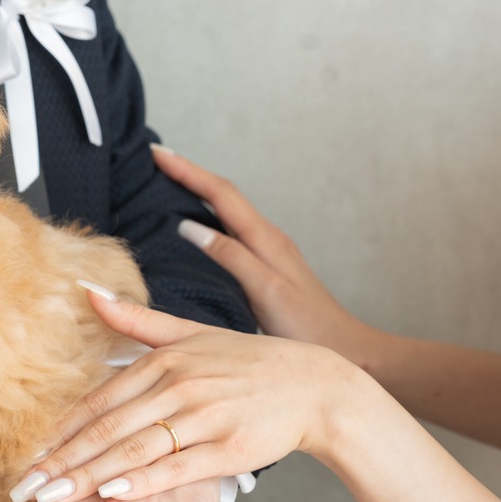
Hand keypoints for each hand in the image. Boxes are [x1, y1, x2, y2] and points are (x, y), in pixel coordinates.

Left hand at [13, 293, 360, 501]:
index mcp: (164, 360)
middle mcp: (179, 385)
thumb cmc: (248, 363)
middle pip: (106, 429)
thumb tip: (86, 290)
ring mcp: (204, 417)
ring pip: (133, 450)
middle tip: (22, 487)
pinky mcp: (228, 448)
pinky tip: (111, 495)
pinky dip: (142, 481)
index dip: (58, 430)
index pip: (97, 400)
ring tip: (50, 498)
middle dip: (59, 462)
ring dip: (87, 476)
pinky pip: (176, 467)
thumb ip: (135, 319)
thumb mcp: (191, 332)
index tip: (25, 455)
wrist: (314, 386)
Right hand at [153, 146, 382, 366]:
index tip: (157, 154)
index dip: (187, 171)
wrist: (344, 347)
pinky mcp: (266, 264)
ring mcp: (268, 249)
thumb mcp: (265, 291)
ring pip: (228, 208)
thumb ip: (231, 256)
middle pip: (223, 193)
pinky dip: (209, 214)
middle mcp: (267, 237)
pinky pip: (232, 227)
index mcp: (264, 238)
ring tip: (170, 179)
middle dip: (189, 172)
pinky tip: (197, 223)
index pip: (220, 193)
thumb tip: (190, 227)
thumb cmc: (305, 326)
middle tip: (156, 157)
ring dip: (199, 188)